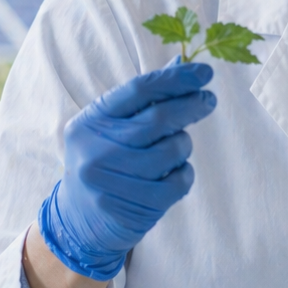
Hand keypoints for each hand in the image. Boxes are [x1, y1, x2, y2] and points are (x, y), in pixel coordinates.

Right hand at [38, 62, 216, 280]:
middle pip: (159, 118)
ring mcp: (114, 180)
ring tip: (175, 148)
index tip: (204, 73)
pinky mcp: (134, 206)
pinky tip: (174, 173)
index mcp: (90, 122)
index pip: (139, 90)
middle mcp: (97, 149)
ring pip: (173, 149)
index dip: (176, 79)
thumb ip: (142, 100)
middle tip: (208, 100)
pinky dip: (184, 173)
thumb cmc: (103, 162)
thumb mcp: (109, 127)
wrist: (78, 221)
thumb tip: (181, 65)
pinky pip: (179, 180)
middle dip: (191, 105)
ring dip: (183, 144)